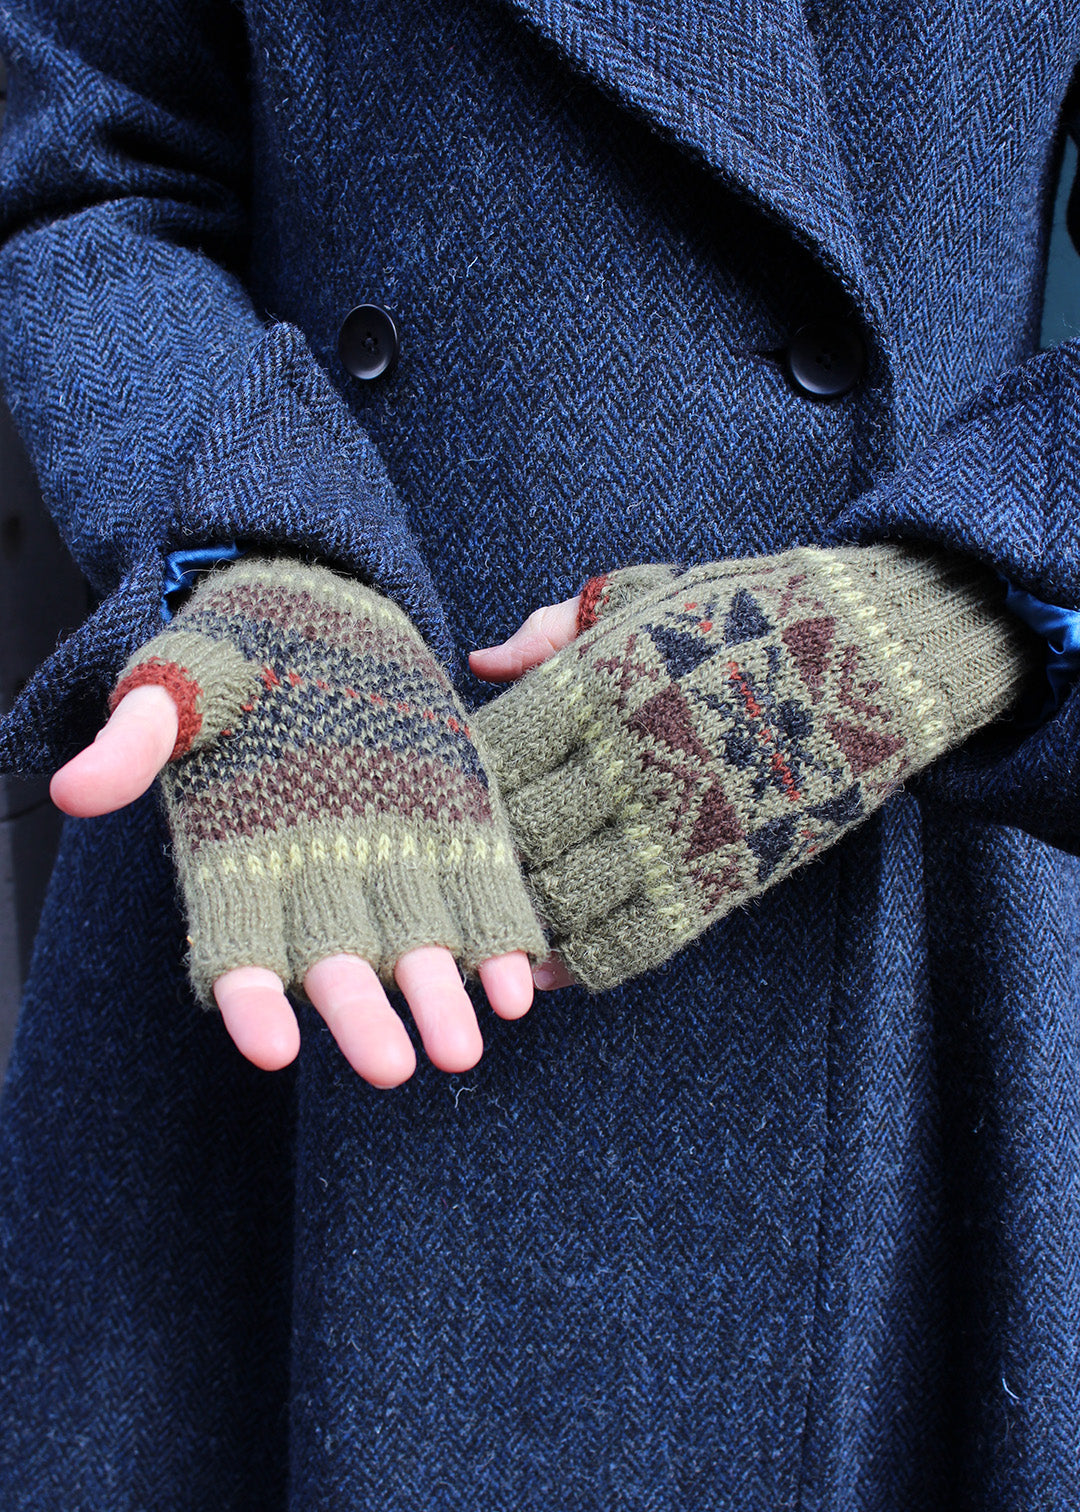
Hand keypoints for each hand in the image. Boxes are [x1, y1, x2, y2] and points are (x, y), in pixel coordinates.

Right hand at [53, 561, 546, 1086]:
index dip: (250, 999)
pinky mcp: (452, 827)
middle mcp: (317, 876)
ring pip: (414, 947)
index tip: (269, 1047)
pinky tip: (518, 985)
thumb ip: (137, 737)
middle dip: (362, 1018)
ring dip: (440, 1000)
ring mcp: (391, 857)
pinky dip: (497, 943)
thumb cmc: (236, 658)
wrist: (318, 616)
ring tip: (463, 1050)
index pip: (236, 944)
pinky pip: (477, 898)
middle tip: (392, 1069)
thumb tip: (73, 790)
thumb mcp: (178, 683)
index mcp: (241, 857)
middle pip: (336, 966)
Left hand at [470, 547, 1031, 990]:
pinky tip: (551, 966)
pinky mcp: (721, 876)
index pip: (495, 758)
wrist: (871, 657)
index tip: (439, 804)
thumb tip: (480, 661)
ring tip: (489, 934)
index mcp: (599, 686)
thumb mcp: (646, 595)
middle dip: (483, 864)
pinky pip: (634, 938)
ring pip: (566, 898)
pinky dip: (584, 961)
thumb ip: (555, 627)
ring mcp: (676, 826)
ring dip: (523, 922)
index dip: (459, 791)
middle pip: (520, 837)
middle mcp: (628, 762)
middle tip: (451, 882)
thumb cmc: (745, 615)